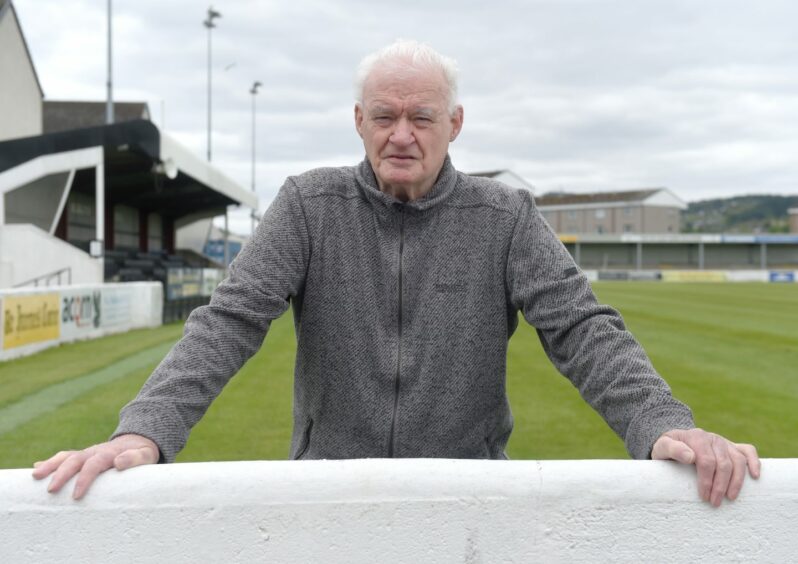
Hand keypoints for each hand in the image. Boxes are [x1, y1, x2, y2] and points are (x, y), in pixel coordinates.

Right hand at [32, 434, 159, 499]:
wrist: (138, 442)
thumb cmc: (142, 453)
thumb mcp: (145, 455)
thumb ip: (134, 458)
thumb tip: (118, 463)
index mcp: (108, 453)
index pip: (94, 465)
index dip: (84, 479)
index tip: (76, 495)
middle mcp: (94, 452)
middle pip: (75, 460)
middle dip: (62, 474)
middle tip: (50, 490)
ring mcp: (86, 454)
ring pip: (65, 457)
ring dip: (50, 465)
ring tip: (35, 476)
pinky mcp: (82, 457)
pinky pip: (64, 457)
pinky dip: (51, 462)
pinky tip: (35, 469)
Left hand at [652, 428, 759, 506]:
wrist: (674, 441)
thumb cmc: (667, 448)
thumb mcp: (662, 448)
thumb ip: (672, 449)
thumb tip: (690, 457)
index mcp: (696, 437)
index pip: (706, 461)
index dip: (706, 480)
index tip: (703, 496)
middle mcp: (712, 438)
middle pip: (723, 463)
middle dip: (720, 486)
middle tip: (714, 503)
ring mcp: (724, 442)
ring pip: (738, 460)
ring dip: (736, 481)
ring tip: (730, 498)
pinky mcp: (732, 446)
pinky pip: (748, 450)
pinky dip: (754, 462)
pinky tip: (755, 477)